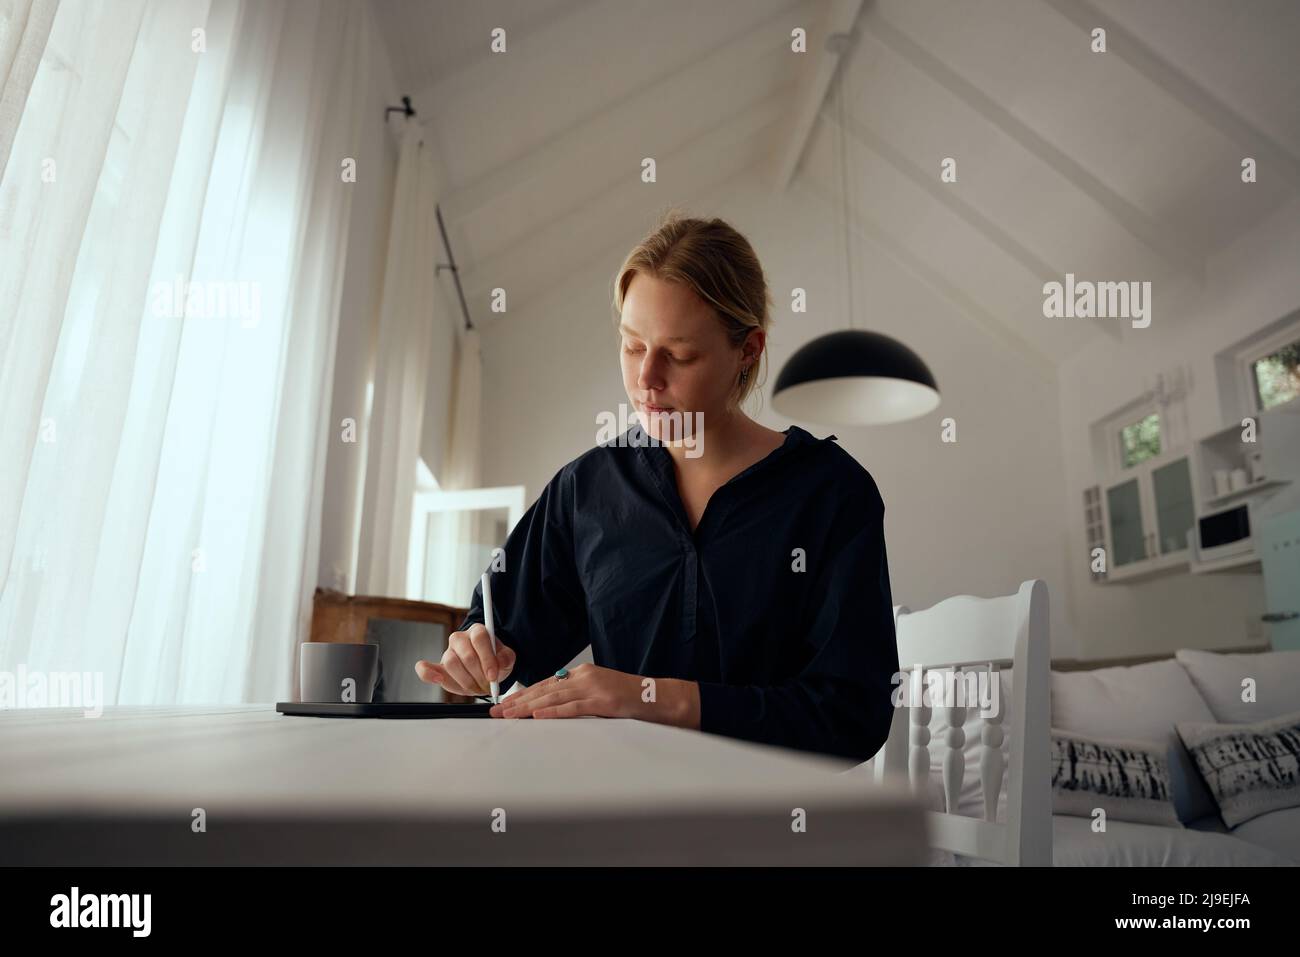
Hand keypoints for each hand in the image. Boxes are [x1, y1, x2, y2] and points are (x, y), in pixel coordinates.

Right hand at [414, 623, 514, 696]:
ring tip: (477, 687)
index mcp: (478, 631)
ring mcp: (448, 652)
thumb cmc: (496, 661)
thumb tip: (500, 662)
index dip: (487, 658)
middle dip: (479, 675)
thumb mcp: (507, 658)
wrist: (487, 670)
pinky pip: (424, 668)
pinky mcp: (438, 667)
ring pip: (451, 664)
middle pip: (466, 655)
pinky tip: (437, 680)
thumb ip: (506, 658)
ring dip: (466, 681)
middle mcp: (460, 639)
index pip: (479, 638)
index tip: (493, 676)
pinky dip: (427, 674)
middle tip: (487, 686)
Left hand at [488, 663, 654, 719]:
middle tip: (498, 710)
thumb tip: (552, 706)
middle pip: (545, 690)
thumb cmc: (629, 698)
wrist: (656, 697)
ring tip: (510, 715)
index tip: (506, 703)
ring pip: (554, 698)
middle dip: (519, 701)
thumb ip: (578, 697)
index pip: (547, 684)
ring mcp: (594, 688)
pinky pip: (573, 708)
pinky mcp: (603, 702)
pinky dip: (553, 712)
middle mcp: (584, 677)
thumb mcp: (599, 693)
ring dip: (528, 707)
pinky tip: (538, 716)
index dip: (524, 694)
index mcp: (583, 673)